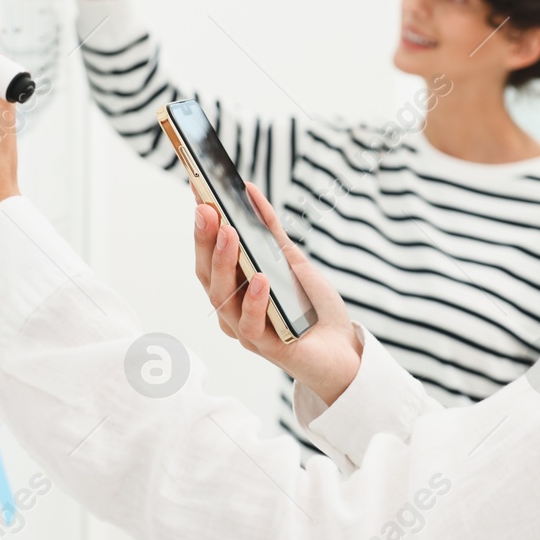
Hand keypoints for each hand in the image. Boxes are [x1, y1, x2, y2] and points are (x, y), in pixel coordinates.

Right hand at [193, 182, 360, 406]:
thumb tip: (250, 192)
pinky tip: (260, 279)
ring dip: (224, 263)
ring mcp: (246, 329)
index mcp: (233, 289)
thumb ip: (270, 232)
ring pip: (223, 298)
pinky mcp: (267, 347)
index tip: (197, 191)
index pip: (209, 254)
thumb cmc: (312, 307)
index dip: (201, 225)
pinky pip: (251, 325)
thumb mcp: (292, 261)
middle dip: (205, 240)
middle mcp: (232, 309)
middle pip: (208, 274)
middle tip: (207, 209)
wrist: (342, 348)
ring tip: (230, 234)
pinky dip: (254, 301)